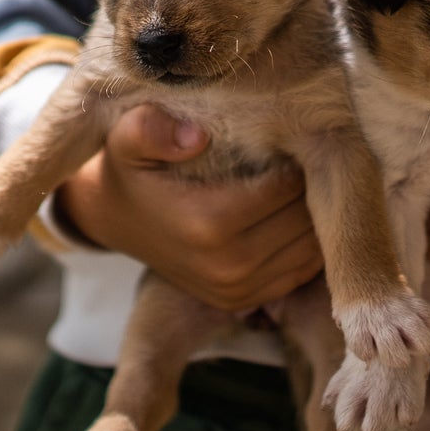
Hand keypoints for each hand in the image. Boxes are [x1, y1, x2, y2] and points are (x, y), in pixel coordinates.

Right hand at [54, 104, 322, 312]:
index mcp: (207, 223)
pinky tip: (294, 214)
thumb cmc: (131, 170)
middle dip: (312, 186)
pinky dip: (308, 244)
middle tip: (305, 157)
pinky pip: (302, 272)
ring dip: (314, 215)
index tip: (291, 136)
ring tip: (302, 184)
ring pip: (311, 248)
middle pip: (304, 219)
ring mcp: (238, 290)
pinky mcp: (244, 302)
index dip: (297, 156)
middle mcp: (228, 265)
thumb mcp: (126, 139)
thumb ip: (150, 129)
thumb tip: (196, 136)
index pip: (288, 186)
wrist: (115, 220)